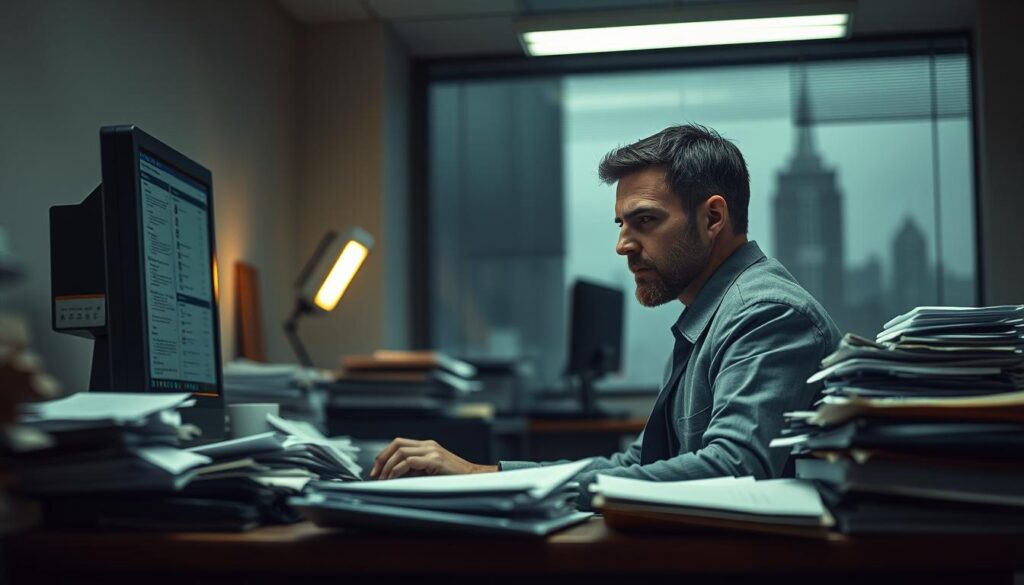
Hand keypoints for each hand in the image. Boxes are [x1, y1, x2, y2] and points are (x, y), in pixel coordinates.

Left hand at [370, 437, 497, 479]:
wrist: (473, 477)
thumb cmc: (453, 476)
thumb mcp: (429, 470)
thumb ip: (414, 468)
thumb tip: (393, 473)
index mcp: (426, 446)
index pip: (399, 443)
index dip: (384, 454)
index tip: (376, 468)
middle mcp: (428, 445)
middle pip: (397, 444)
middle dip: (382, 458)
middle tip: (375, 473)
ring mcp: (432, 451)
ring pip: (401, 451)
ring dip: (388, 466)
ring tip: (383, 479)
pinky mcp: (435, 460)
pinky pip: (410, 461)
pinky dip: (398, 470)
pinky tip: (394, 478)